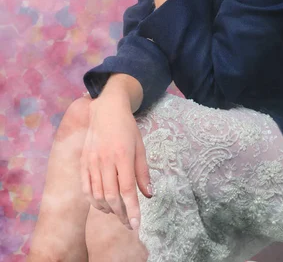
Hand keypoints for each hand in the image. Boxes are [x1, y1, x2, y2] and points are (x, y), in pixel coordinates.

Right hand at [80, 92, 152, 231]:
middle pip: (111, 196)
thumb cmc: (127, 128)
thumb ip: (143, 172)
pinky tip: (101, 204)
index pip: (127, 189)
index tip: (136, 225)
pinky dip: (92, 200)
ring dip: (107, 209)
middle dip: (120, 214)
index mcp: (123, 155)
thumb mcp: (140, 146)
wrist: (106, 109)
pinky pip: (85, 187)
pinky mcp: (83, 161)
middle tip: (127, 223)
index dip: (131, 209)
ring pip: (97, 194)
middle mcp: (105, 160)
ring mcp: (92, 161)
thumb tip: (148, 195)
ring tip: (116, 213)